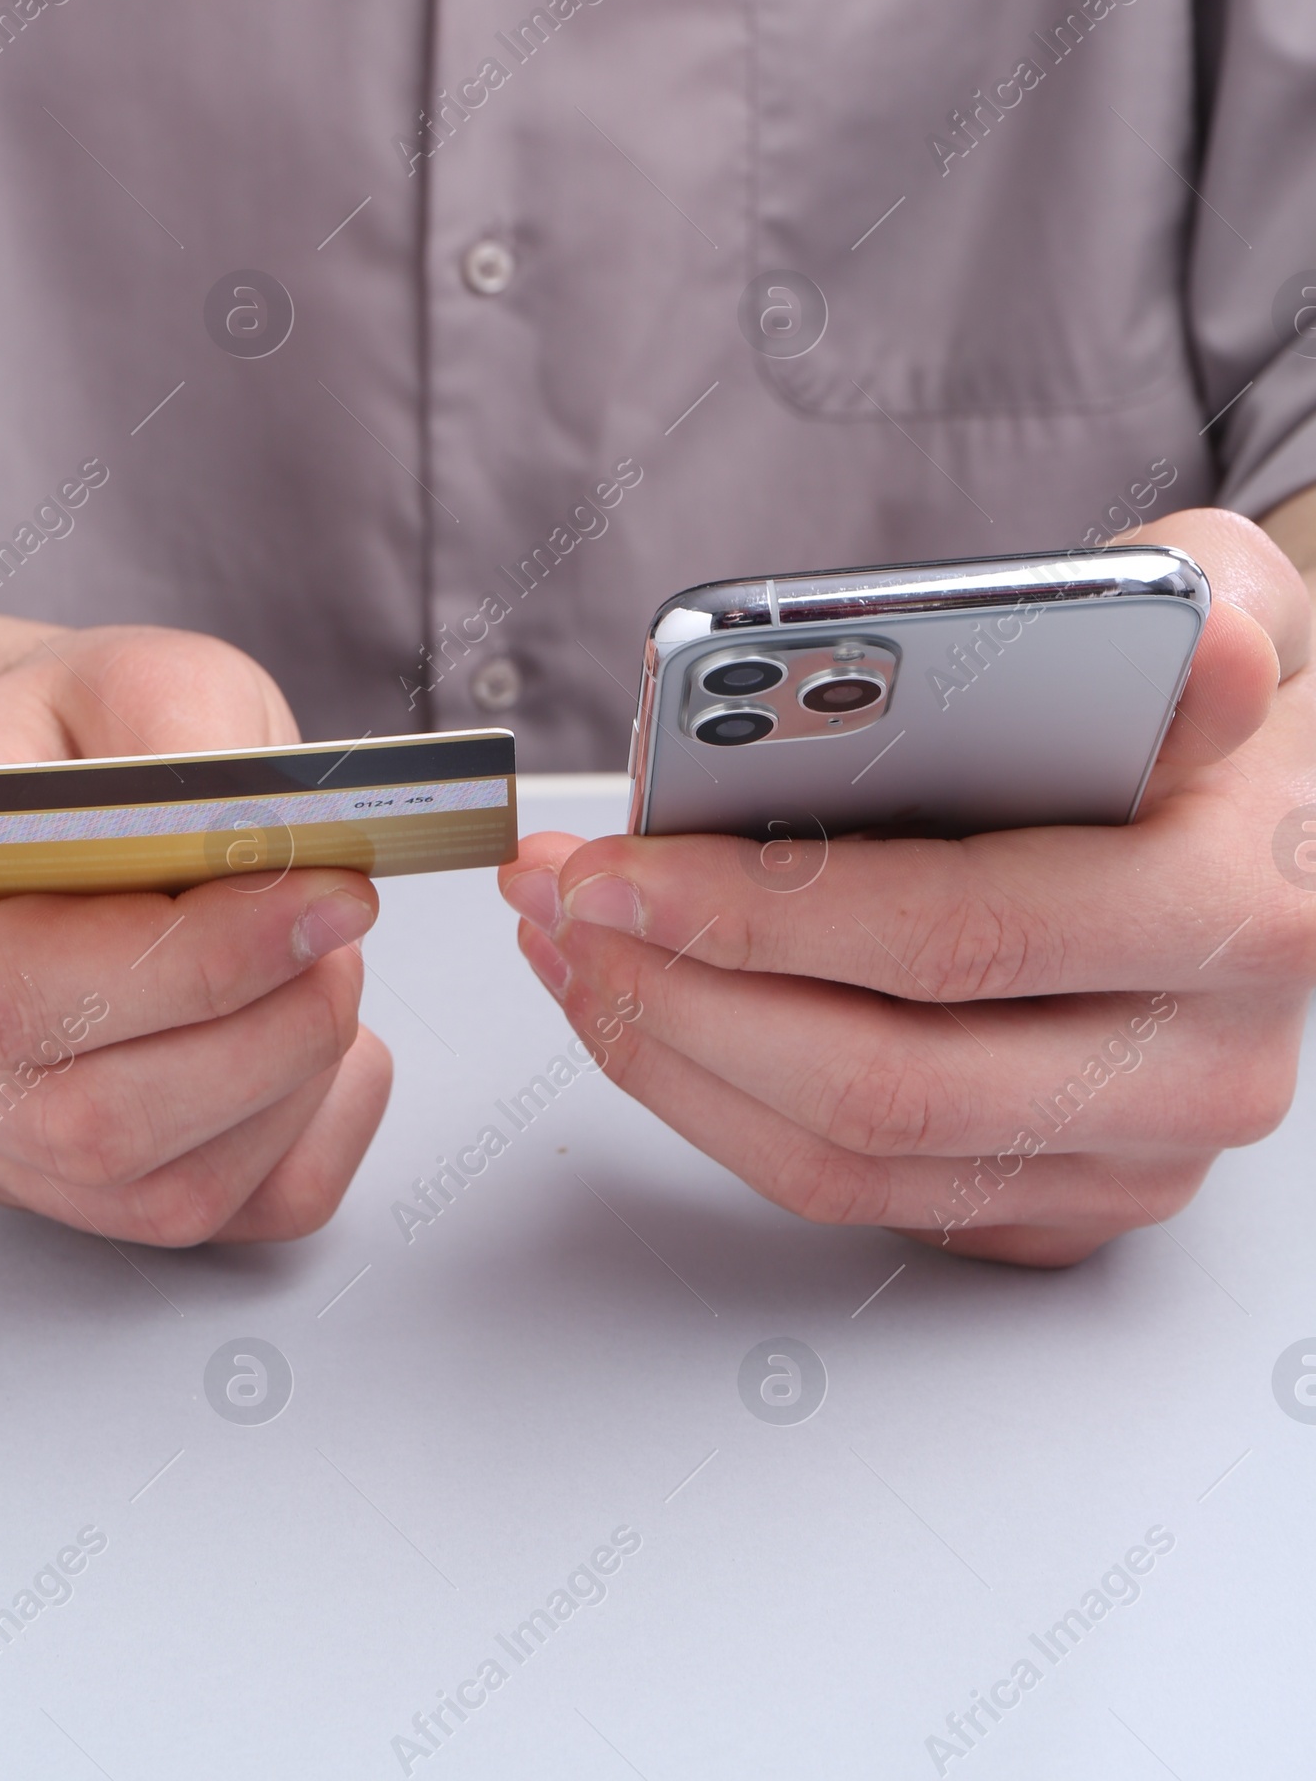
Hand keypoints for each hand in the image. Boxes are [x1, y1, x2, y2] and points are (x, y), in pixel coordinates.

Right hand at [0, 627, 391, 1245]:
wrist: (36, 795)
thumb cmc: (75, 738)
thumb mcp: (135, 672)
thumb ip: (187, 729)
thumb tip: (258, 835)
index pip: (12, 992)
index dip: (196, 963)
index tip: (329, 894)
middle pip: (86, 1121)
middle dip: (267, 1032)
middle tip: (348, 926)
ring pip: (154, 1194)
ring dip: (291, 1087)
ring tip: (332, 970)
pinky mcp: (52, 1188)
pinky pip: (205, 1227)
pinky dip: (304, 1146)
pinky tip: (332, 1052)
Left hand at [500, 511, 1315, 1266]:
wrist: (1279, 840)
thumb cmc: (1205, 721)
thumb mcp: (1226, 601)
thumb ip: (1192, 594)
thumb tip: (1190, 636)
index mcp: (1237, 907)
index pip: (962, 930)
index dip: (766, 905)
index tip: (622, 854)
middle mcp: (1200, 1066)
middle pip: (882, 1079)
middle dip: (676, 987)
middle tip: (559, 897)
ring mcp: (1135, 1160)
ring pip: (851, 1161)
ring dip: (671, 1054)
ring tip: (568, 943)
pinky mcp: (1066, 1208)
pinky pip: (856, 1196)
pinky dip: (718, 1105)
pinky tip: (643, 1004)